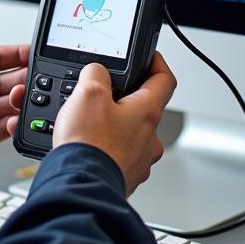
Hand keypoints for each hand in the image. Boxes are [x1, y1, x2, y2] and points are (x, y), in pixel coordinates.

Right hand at [52, 53, 175, 194]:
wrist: (80, 186)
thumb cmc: (89, 144)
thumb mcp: (87, 93)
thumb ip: (96, 74)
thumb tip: (97, 72)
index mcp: (147, 112)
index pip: (164, 79)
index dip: (156, 63)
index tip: (149, 57)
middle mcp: (149, 138)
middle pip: (144, 109)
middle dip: (125, 99)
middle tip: (103, 95)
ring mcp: (138, 160)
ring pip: (131, 134)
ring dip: (114, 126)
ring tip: (88, 124)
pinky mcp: (124, 176)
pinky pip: (118, 155)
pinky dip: (106, 148)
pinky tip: (87, 147)